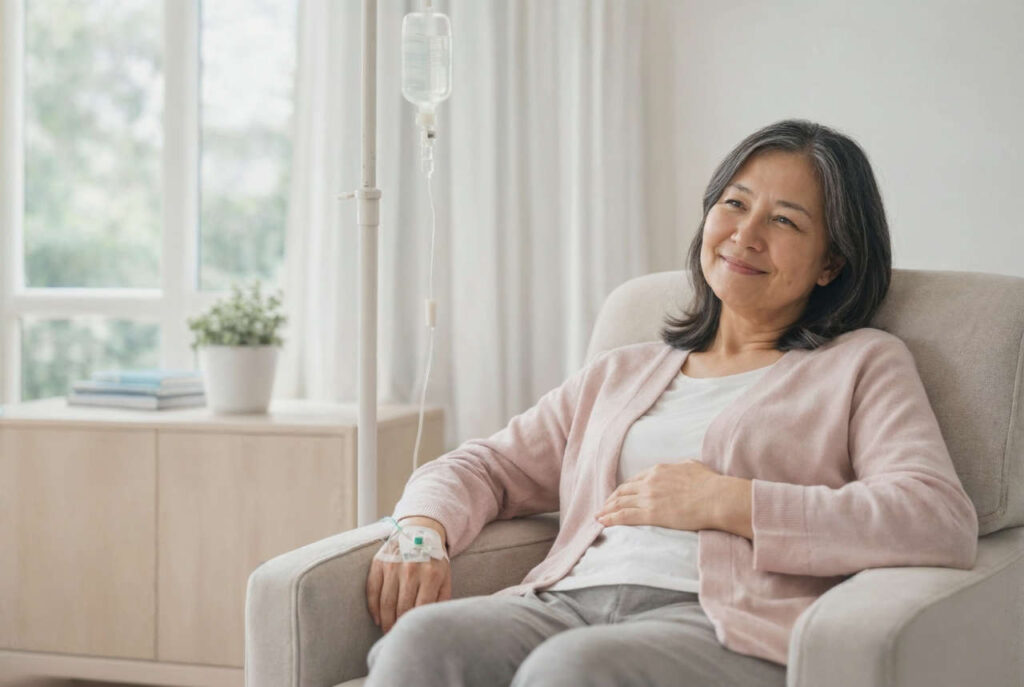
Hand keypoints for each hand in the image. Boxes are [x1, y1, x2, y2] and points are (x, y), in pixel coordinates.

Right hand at [366, 518, 451, 633]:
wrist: (419, 531)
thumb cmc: (434, 560)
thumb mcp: (445, 577)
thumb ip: (442, 599)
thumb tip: (432, 620)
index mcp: (430, 575)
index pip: (420, 608)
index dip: (414, 624)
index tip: (411, 634)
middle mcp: (411, 570)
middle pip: (401, 608)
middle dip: (398, 627)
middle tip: (397, 637)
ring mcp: (393, 565)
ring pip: (385, 603)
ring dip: (385, 621)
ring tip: (387, 631)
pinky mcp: (379, 563)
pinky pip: (372, 590)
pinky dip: (373, 608)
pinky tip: (378, 618)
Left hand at [595, 460, 724, 530]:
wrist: (716, 497)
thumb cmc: (710, 483)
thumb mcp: (692, 466)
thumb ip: (679, 468)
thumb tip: (679, 468)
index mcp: (658, 471)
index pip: (634, 481)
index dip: (623, 489)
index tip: (618, 496)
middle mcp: (649, 482)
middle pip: (623, 491)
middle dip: (611, 500)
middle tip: (603, 507)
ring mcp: (649, 498)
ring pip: (620, 503)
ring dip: (607, 510)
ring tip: (598, 517)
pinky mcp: (652, 514)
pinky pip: (625, 516)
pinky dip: (611, 519)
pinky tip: (603, 522)